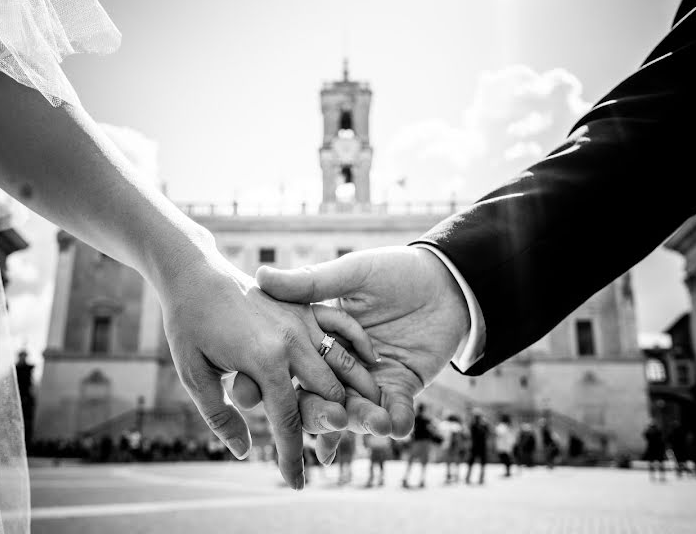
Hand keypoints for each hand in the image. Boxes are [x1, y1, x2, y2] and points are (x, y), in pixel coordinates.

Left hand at [156, 250, 380, 488]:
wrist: (195, 272)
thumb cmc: (188, 324)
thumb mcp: (194, 374)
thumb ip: (220, 416)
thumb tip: (246, 452)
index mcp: (265, 361)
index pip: (288, 420)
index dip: (293, 456)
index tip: (296, 483)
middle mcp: (291, 341)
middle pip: (328, 395)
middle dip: (338, 428)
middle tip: (338, 456)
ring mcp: (302, 319)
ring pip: (344, 362)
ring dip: (360, 392)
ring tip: (375, 418)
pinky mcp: (305, 305)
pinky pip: (343, 325)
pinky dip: (360, 344)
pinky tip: (371, 362)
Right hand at [231, 246, 469, 462]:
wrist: (446, 279)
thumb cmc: (396, 269)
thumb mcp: (352, 273)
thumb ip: (311, 282)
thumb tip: (261, 275)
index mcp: (321, 339)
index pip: (291, 368)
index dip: (269, 384)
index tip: (249, 393)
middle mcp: (341, 365)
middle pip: (320, 399)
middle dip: (320, 415)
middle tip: (326, 421)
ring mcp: (372, 379)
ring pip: (358, 409)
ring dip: (362, 422)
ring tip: (370, 425)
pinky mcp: (403, 386)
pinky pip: (397, 409)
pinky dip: (396, 420)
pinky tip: (395, 426)